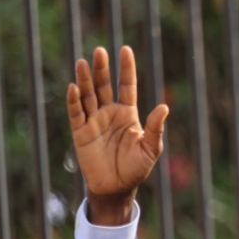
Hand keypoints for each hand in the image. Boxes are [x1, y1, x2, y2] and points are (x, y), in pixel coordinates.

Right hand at [65, 45, 168, 224]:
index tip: (125, 50)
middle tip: (100, 51)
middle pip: (104, 85)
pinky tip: (74, 87)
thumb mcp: (150, 149)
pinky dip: (74, 101)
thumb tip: (164, 107)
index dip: (126, 69)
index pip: (127, 86)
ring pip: (88, 95)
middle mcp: (109, 113)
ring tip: (84, 62)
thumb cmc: (135, 169)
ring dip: (85, 80)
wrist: (116, 188)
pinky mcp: (80, 132)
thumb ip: (155, 128)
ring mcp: (93, 121)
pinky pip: (76, 113)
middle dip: (102, 69)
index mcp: (127, 114)